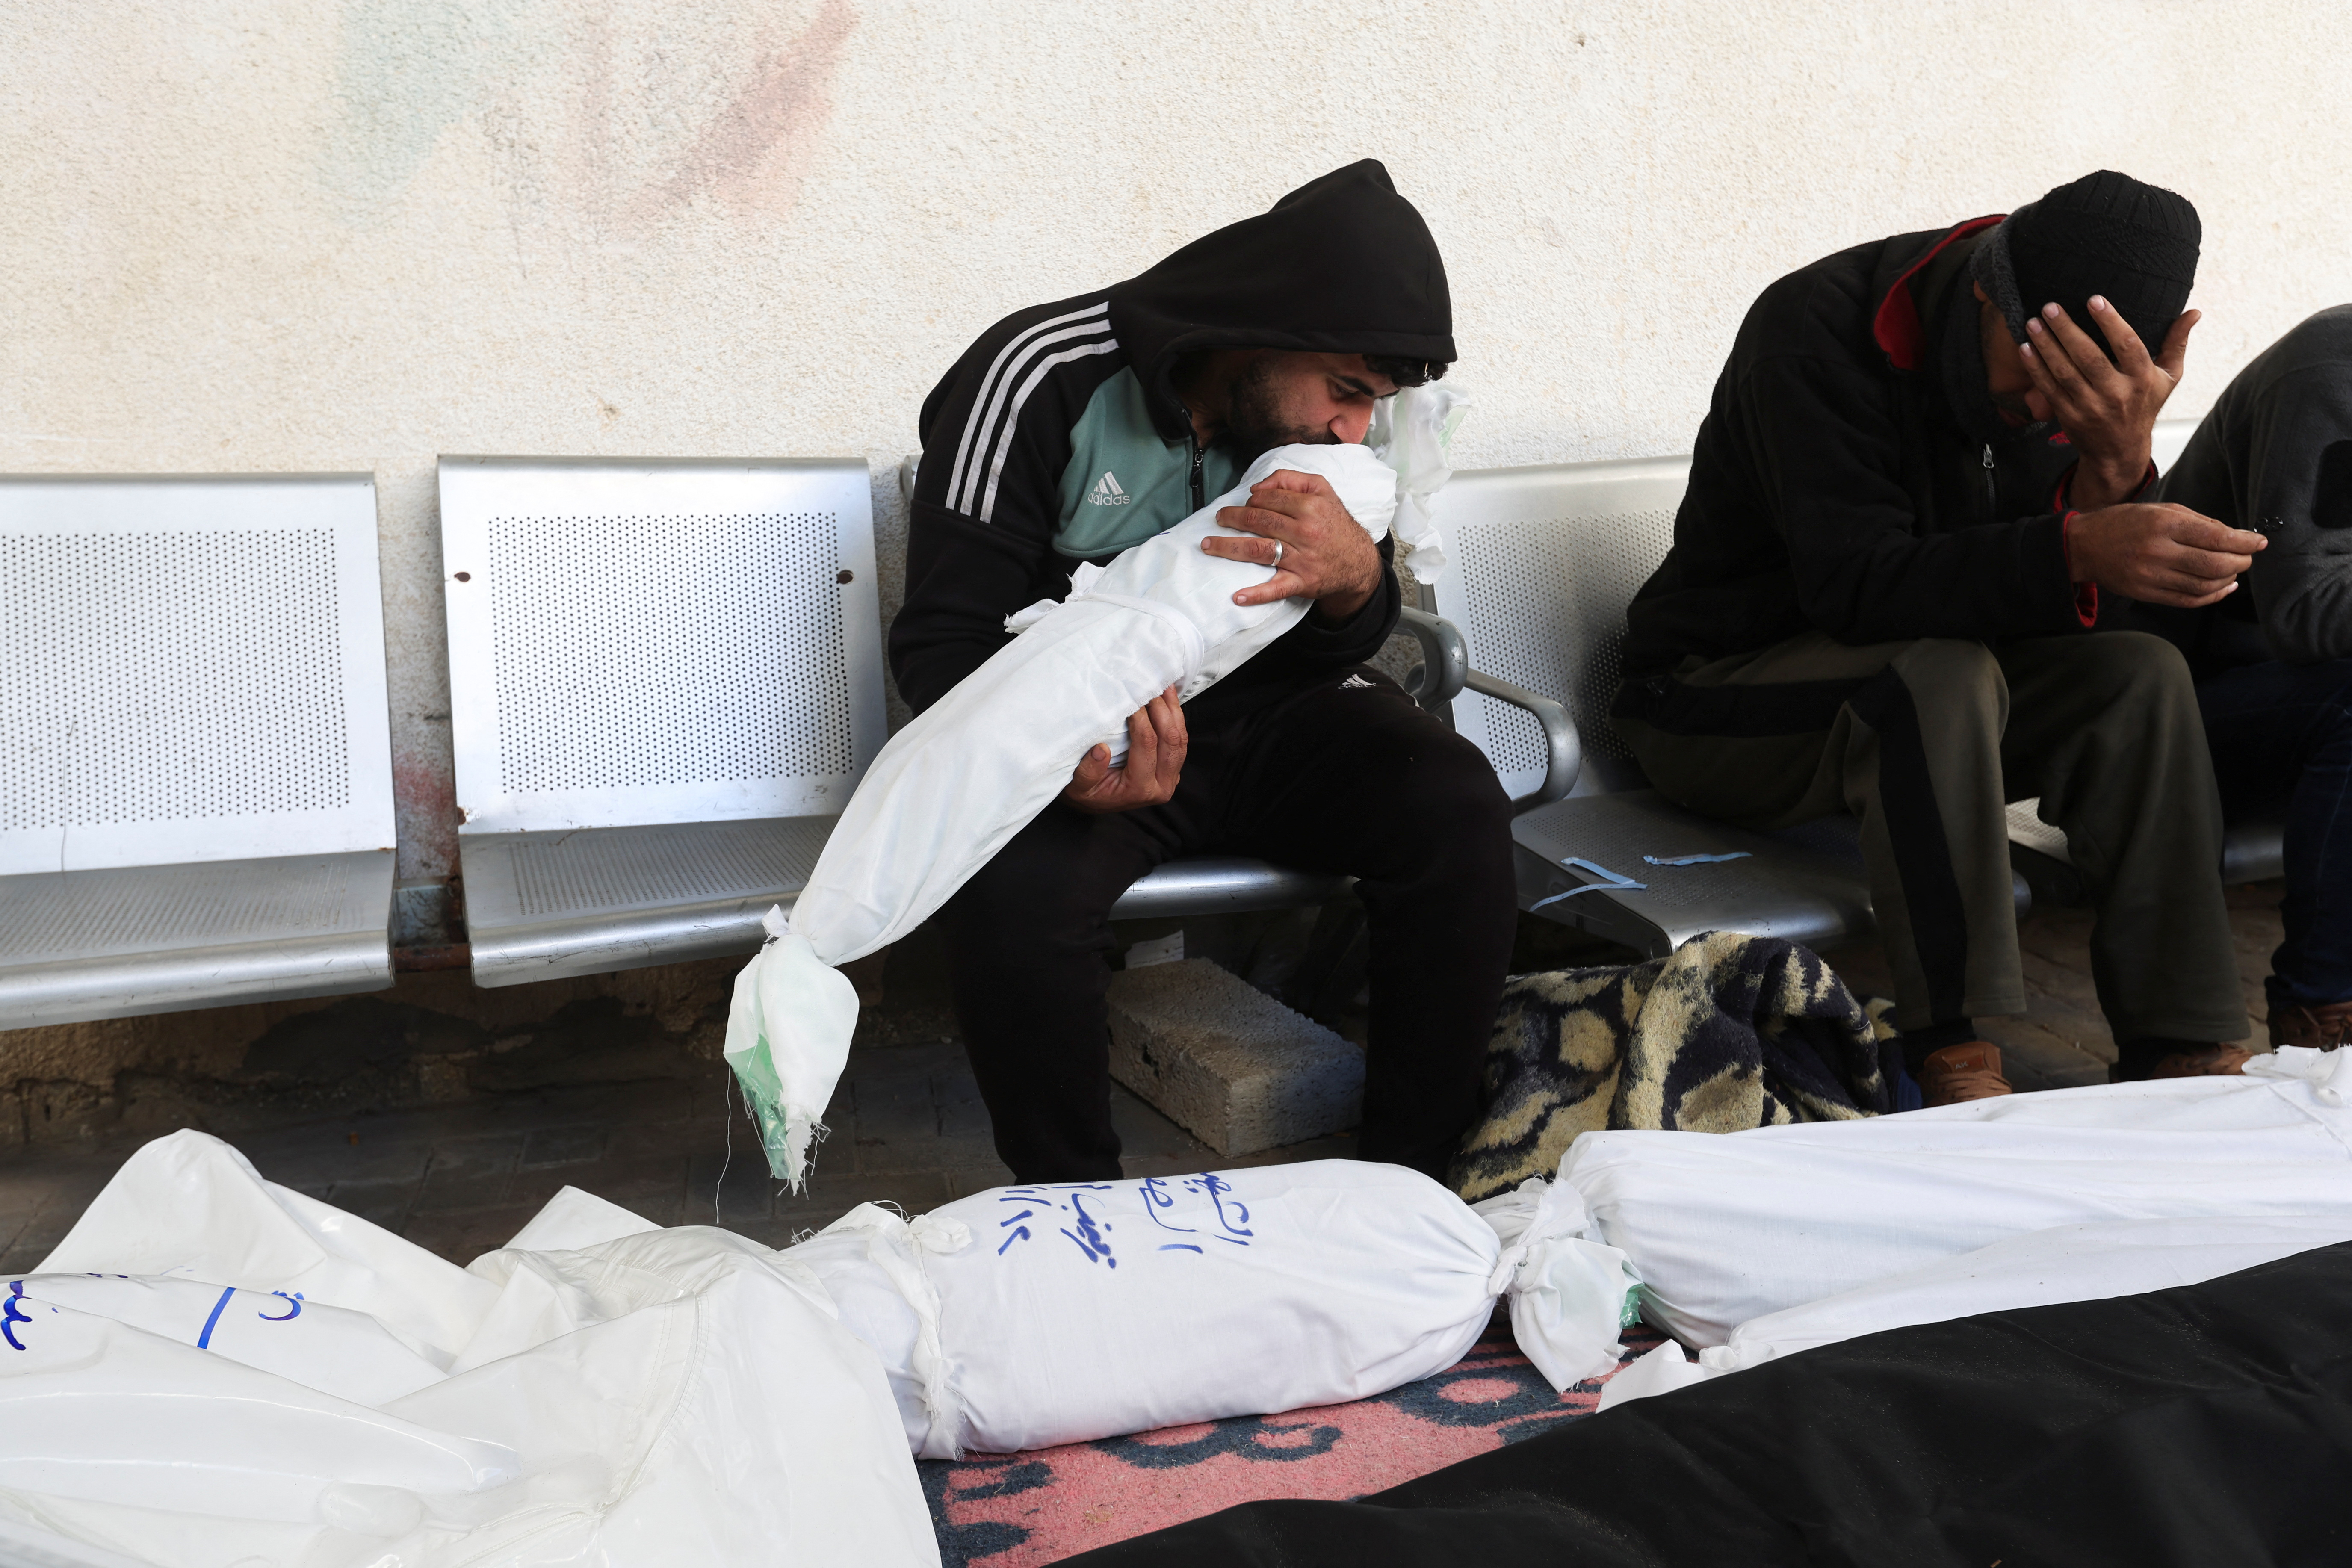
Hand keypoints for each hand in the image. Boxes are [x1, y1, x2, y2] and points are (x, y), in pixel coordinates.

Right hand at [1063, 686, 1186, 812]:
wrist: (1094, 803)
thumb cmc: (1085, 793)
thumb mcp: (1077, 786)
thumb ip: (1088, 772)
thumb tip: (1101, 749)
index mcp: (1140, 789)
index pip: (1147, 745)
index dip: (1141, 717)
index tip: (1131, 697)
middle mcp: (1161, 786)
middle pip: (1171, 741)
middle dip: (1162, 710)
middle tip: (1149, 687)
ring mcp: (1170, 778)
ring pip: (1181, 740)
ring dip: (1173, 711)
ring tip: (1164, 687)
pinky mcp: (1171, 770)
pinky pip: (1180, 742)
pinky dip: (1176, 718)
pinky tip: (1168, 699)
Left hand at [1200, 468, 1382, 620]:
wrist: (1358, 561)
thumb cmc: (1334, 523)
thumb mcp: (1322, 490)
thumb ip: (1290, 480)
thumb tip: (1256, 487)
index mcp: (1310, 507)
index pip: (1267, 500)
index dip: (1250, 501)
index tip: (1243, 505)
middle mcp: (1306, 532)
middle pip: (1258, 521)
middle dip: (1232, 518)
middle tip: (1219, 519)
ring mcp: (1302, 559)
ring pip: (1258, 550)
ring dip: (1228, 548)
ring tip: (1208, 545)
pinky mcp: (1302, 582)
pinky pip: (1276, 588)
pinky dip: (1256, 594)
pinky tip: (1237, 597)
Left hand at [2020, 298, 2198, 509]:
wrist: (2120, 451)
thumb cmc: (2145, 406)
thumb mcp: (2168, 377)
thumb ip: (2177, 343)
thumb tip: (2194, 312)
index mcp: (2142, 380)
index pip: (2128, 346)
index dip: (2111, 322)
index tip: (2094, 299)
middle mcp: (2117, 394)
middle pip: (2089, 357)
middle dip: (2067, 331)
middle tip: (2050, 307)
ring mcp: (2091, 407)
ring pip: (2065, 373)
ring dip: (2047, 346)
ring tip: (2033, 323)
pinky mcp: (2070, 416)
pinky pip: (2050, 389)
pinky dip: (2036, 369)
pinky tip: (2026, 348)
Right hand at [2067, 502, 2264, 608]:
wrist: (2084, 546)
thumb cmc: (2124, 523)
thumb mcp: (2161, 509)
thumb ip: (2198, 521)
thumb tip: (2234, 536)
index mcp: (2163, 523)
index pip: (2217, 536)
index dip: (2244, 541)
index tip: (2259, 542)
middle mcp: (2158, 551)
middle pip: (2215, 564)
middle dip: (2240, 562)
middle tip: (2247, 557)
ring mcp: (2151, 575)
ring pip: (2205, 585)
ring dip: (2228, 579)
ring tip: (2234, 571)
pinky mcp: (2146, 593)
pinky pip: (2188, 600)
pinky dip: (2212, 596)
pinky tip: (2222, 587)